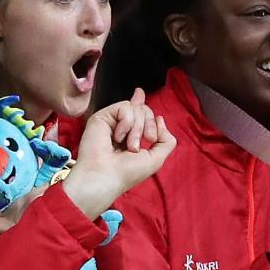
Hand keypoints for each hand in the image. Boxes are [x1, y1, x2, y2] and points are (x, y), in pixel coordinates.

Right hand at [63, 91, 175, 217]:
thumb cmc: (127, 173)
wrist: (105, 176)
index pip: (138, 112)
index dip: (140, 102)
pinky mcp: (103, 116)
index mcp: (131, 136)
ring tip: (128, 146)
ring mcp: (112, 121)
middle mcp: (121, 126)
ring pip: (137, 108)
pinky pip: (125, 107)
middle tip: (140, 145)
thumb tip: (160, 120)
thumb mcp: (156, 159)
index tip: (140, 93)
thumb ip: (166, 140)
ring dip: (137, 129)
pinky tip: (117, 137)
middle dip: (149, 126)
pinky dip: (126, 123)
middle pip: (144, 110)